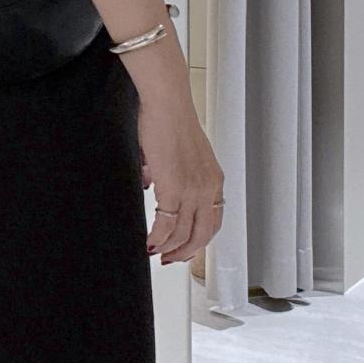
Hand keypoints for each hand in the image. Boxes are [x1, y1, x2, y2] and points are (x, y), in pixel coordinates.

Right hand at [137, 93, 222, 264]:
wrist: (167, 104)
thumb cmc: (171, 121)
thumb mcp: (179, 154)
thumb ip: (170, 174)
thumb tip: (151, 184)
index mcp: (214, 180)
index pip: (212, 221)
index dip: (198, 240)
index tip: (183, 247)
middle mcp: (209, 188)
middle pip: (202, 235)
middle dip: (184, 252)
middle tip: (168, 258)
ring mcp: (194, 190)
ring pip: (184, 235)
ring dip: (168, 248)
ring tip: (155, 251)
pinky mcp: (174, 188)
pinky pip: (167, 225)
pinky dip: (157, 237)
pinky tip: (149, 240)